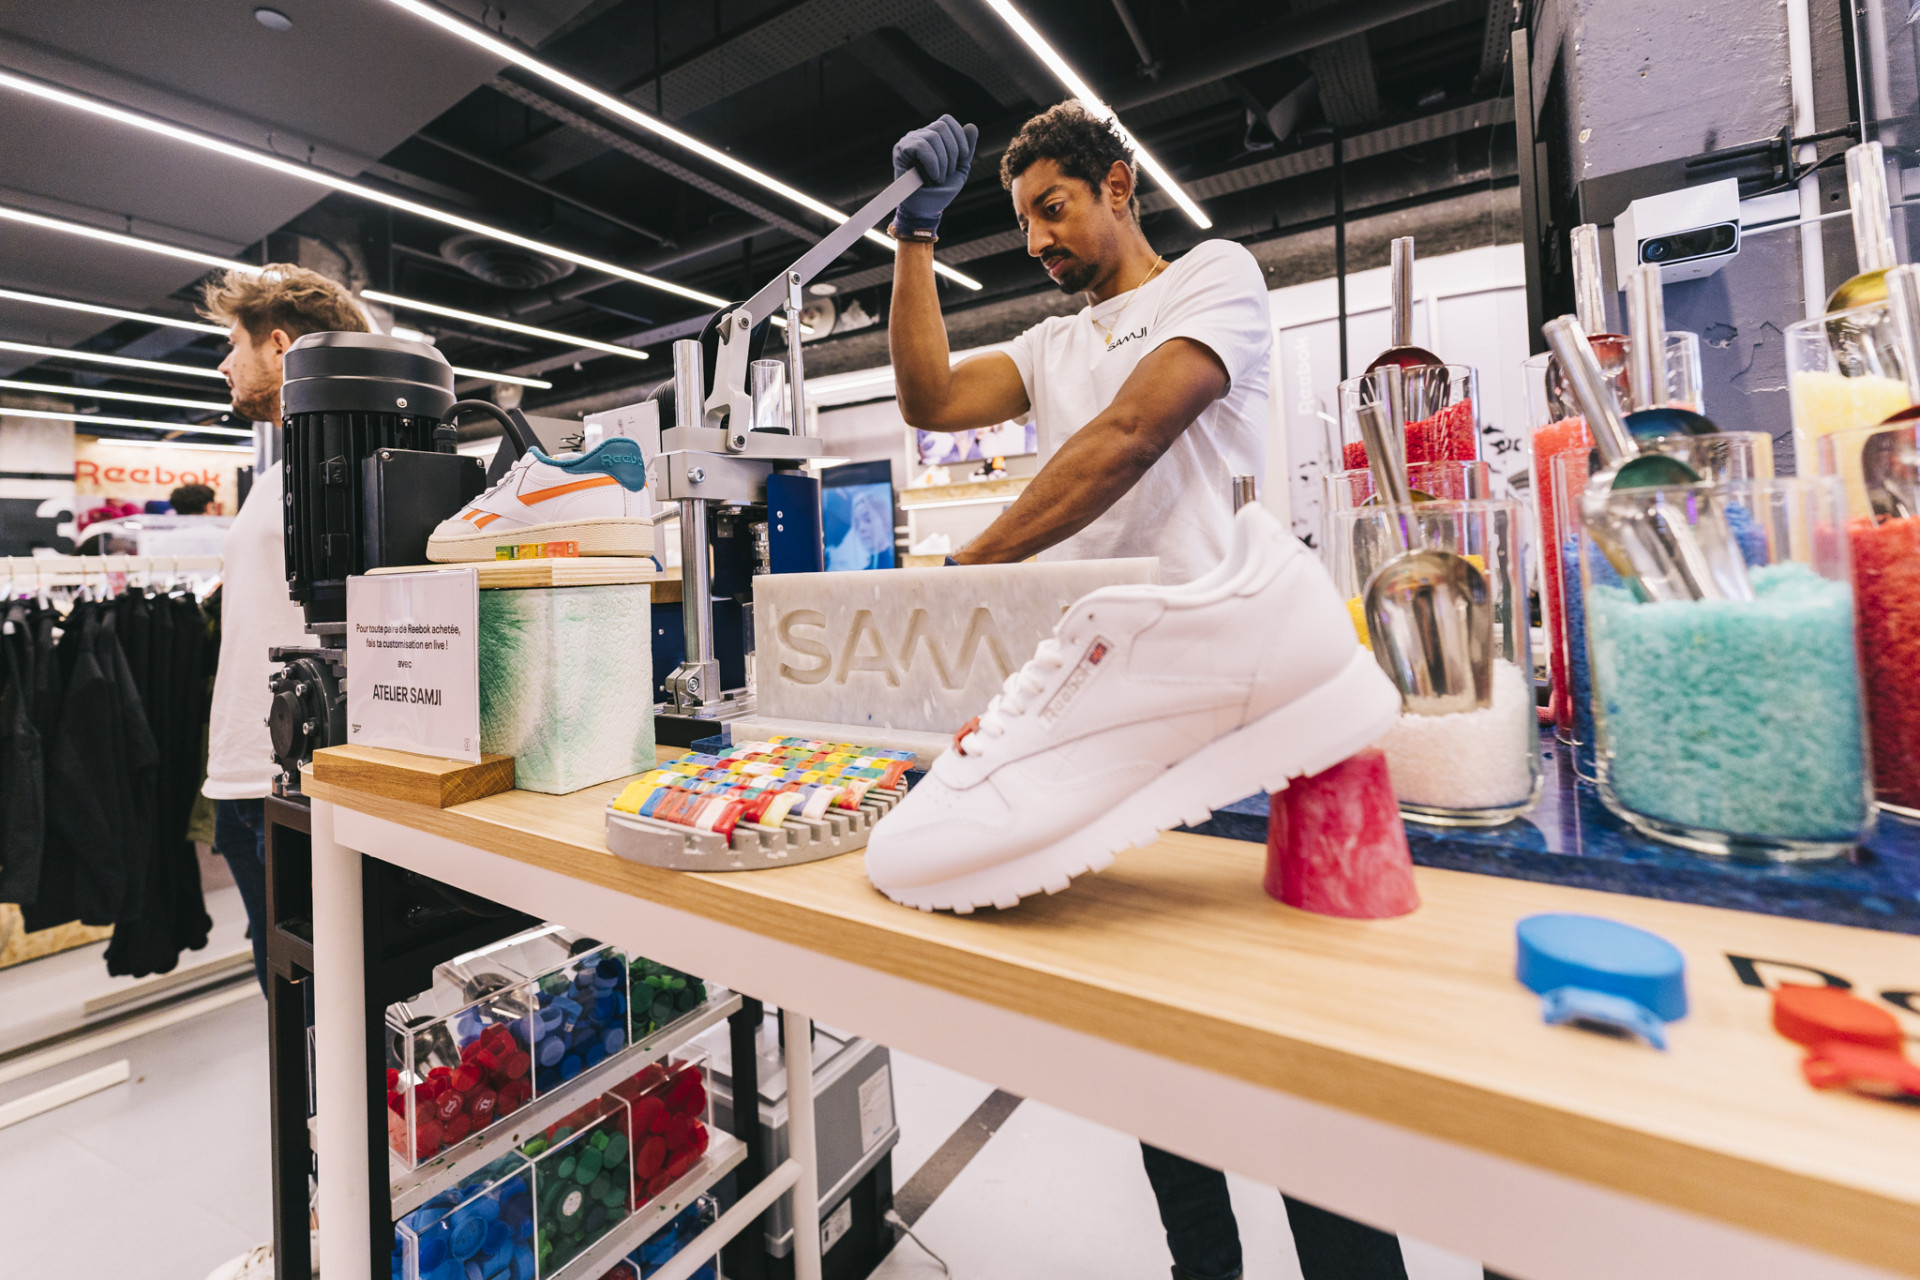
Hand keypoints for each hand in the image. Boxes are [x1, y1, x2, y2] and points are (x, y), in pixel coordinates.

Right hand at [892, 114, 977, 235]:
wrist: (925, 209)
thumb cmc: (940, 190)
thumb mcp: (959, 168)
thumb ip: (966, 148)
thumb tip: (972, 125)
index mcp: (933, 136)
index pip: (946, 120)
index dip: (959, 137)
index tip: (962, 159)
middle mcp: (919, 134)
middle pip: (941, 126)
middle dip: (952, 152)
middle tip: (947, 174)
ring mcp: (908, 140)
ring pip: (933, 136)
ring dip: (942, 162)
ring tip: (938, 178)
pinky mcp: (900, 149)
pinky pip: (921, 146)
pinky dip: (932, 163)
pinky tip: (932, 176)